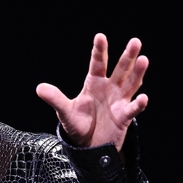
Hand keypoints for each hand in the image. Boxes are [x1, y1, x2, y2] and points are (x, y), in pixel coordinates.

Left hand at [36, 33, 148, 150]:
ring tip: (144, 59)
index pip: (97, 63)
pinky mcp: (124, 116)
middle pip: (121, 69)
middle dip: (128, 56)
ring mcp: (119, 101)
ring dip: (138, 72)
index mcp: (94, 83)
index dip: (99, 51)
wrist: (88, 146)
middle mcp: (109, 88)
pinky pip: (133, 108)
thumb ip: (55, 99)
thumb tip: (39, 88)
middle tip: (135, 41)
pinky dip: (139, 104)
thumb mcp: (64, 111)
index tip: (100, 36)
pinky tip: (143, 98)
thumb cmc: (78, 125)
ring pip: (131, 83)